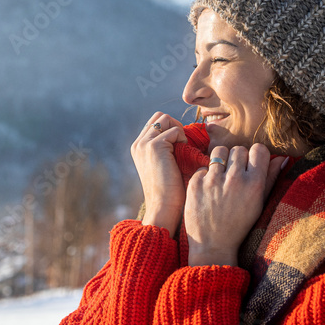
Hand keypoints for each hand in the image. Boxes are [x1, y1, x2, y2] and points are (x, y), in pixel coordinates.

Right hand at [131, 112, 187, 236]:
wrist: (164, 207)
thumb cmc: (170, 191)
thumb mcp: (166, 166)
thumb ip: (169, 150)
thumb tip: (184, 136)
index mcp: (139, 148)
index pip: (156, 123)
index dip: (171, 129)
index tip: (182, 144)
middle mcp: (138, 143)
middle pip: (160, 117)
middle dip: (175, 126)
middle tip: (184, 144)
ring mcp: (144, 144)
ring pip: (166, 119)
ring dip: (179, 131)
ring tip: (184, 150)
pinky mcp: (154, 146)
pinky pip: (175, 131)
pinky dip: (183, 140)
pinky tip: (185, 156)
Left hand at [184, 144, 286, 265]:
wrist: (213, 245)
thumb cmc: (239, 225)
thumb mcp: (259, 204)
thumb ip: (270, 178)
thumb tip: (282, 157)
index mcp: (254, 184)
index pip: (258, 149)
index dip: (255, 155)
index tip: (251, 164)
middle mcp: (234, 179)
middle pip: (238, 149)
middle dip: (237, 159)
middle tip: (234, 174)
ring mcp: (213, 180)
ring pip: (219, 151)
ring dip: (220, 161)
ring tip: (220, 176)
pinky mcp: (195, 184)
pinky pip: (202, 167)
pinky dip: (205, 176)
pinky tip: (208, 191)